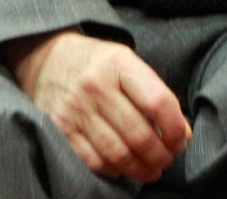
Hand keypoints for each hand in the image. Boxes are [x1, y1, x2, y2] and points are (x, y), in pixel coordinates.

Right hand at [2, 30, 190, 182]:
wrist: (45, 56)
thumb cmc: (96, 62)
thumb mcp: (125, 61)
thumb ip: (153, 92)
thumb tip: (180, 132)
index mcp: (118, 63)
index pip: (157, 101)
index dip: (174, 127)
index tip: (180, 139)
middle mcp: (96, 85)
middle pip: (138, 134)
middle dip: (160, 154)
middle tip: (167, 159)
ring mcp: (75, 109)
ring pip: (117, 153)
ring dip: (141, 168)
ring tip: (152, 169)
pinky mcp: (59, 129)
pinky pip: (93, 161)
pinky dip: (114, 170)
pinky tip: (123, 167)